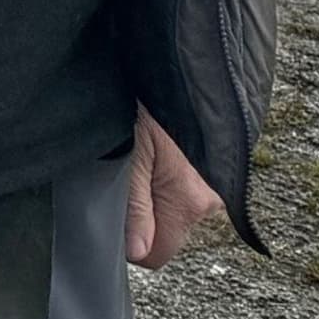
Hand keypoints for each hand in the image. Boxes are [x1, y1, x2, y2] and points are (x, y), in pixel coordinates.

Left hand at [124, 107, 221, 267]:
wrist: (166, 65)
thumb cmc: (141, 105)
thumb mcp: (129, 156)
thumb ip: (134, 207)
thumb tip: (138, 252)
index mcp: (188, 201)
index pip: (158, 253)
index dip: (130, 244)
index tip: (110, 217)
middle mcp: (206, 197)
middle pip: (165, 231)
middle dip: (139, 217)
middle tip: (117, 179)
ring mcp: (208, 182)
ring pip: (170, 209)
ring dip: (149, 195)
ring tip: (129, 159)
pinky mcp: (205, 166)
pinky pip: (177, 188)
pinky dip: (158, 180)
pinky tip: (143, 154)